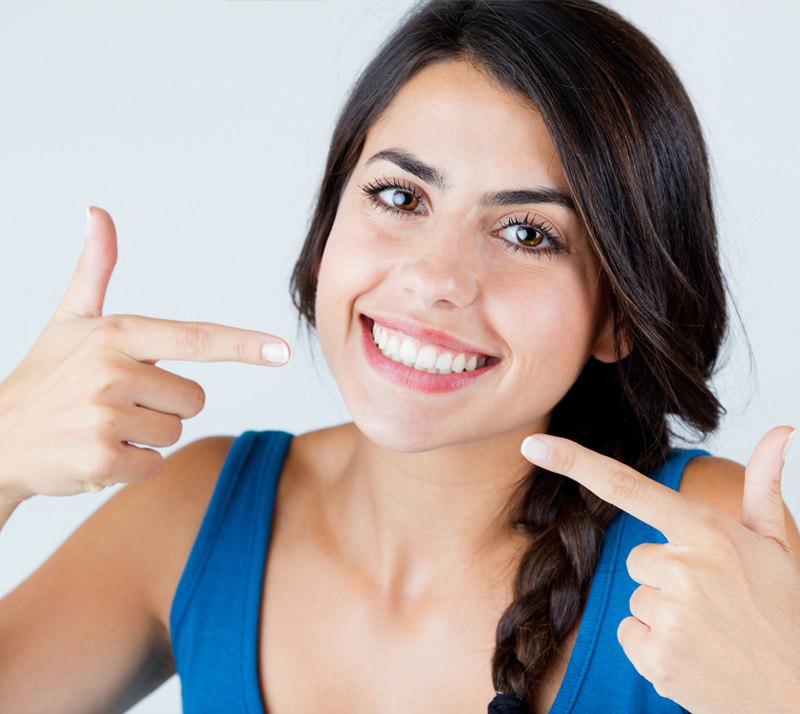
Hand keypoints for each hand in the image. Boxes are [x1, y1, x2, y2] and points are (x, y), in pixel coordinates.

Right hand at [0, 207, 289, 501]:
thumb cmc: (45, 378)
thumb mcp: (69, 320)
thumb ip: (95, 270)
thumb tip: (97, 212)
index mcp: (116, 335)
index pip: (195, 338)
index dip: (242, 345)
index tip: (281, 350)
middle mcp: (113, 372)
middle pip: (194, 398)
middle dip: (165, 405)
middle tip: (118, 403)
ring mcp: (106, 418)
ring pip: (175, 432)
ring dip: (147, 436)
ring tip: (104, 426)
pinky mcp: (102, 460)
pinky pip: (154, 464)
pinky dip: (132, 465)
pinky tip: (97, 451)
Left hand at [521, 427, 799, 713]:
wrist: (798, 694)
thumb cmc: (783, 612)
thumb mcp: (775, 544)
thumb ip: (763, 484)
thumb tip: (780, 429)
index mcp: (708, 532)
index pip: (626, 487)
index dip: (574, 462)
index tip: (534, 445)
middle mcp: (684, 568)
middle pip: (636, 558)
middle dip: (665, 577)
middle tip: (711, 601)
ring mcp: (668, 615)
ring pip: (633, 597)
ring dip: (661, 614)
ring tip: (708, 631)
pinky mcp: (655, 656)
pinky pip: (628, 633)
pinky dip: (653, 646)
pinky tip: (693, 655)